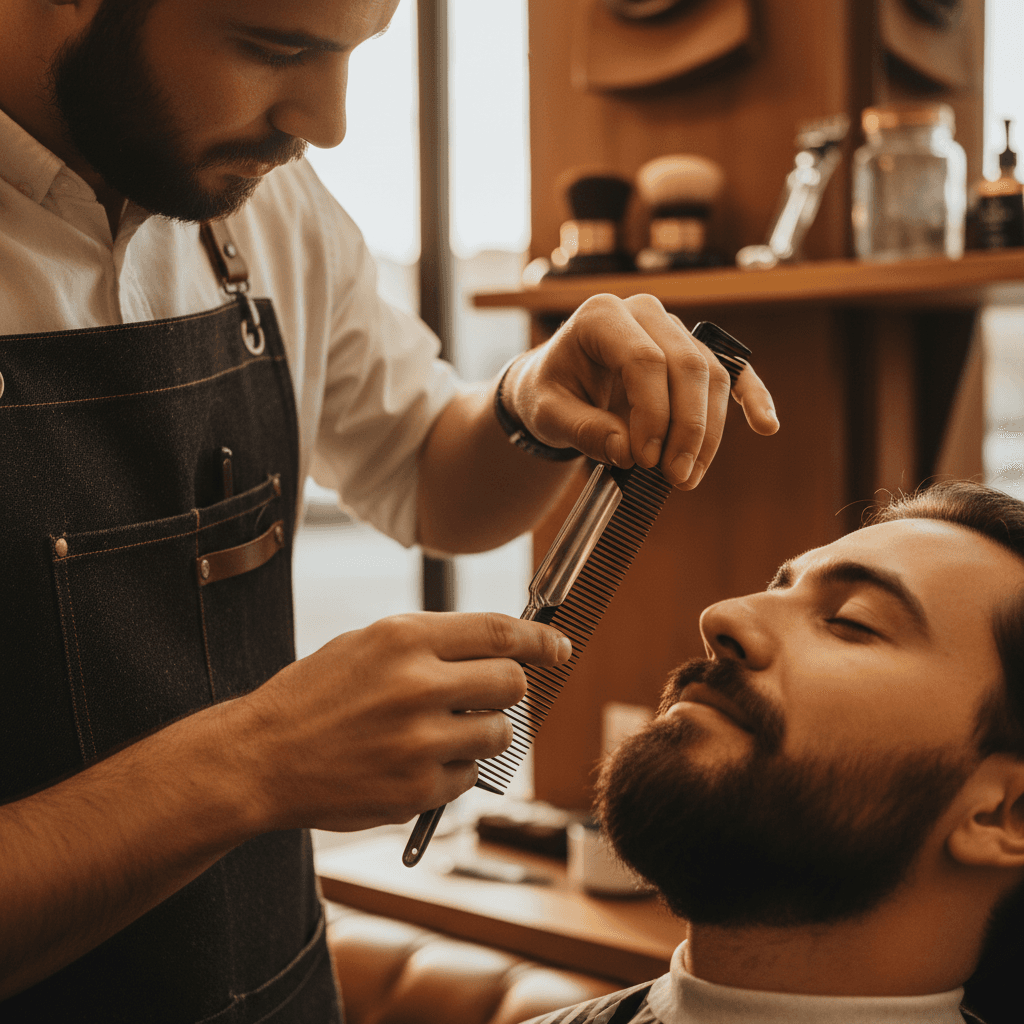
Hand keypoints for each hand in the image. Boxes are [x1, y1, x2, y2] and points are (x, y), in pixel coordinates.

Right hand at [236, 612, 570, 831]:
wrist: (260, 758)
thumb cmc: (315, 695)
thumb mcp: (368, 644)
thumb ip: (432, 643)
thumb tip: (502, 647)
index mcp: (404, 638)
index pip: (501, 632)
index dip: (540, 639)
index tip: (559, 647)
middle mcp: (418, 686)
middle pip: (512, 683)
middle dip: (509, 688)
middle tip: (487, 695)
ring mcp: (419, 742)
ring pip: (500, 734)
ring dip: (482, 733)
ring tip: (439, 731)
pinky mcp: (417, 790)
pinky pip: (469, 777)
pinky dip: (453, 771)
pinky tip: (412, 762)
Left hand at [501, 293, 778, 487]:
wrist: (556, 384)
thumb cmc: (550, 393)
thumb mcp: (546, 413)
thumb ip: (581, 430)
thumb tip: (626, 451)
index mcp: (601, 315)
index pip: (643, 360)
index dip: (651, 414)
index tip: (643, 460)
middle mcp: (643, 313)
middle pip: (686, 366)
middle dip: (687, 428)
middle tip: (675, 477)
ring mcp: (672, 330)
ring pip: (710, 376)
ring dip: (708, 432)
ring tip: (689, 476)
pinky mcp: (691, 353)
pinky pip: (730, 371)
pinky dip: (751, 397)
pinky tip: (766, 425)